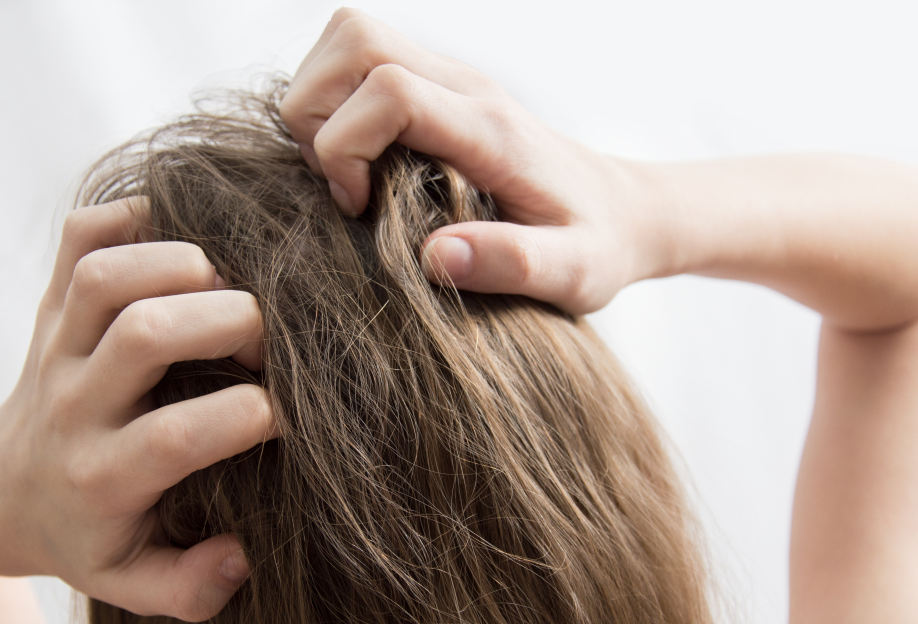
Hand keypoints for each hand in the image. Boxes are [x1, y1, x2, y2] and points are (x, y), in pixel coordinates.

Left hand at [0, 199, 274, 621]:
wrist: (0, 488)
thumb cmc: (82, 531)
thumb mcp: (128, 582)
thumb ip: (188, 589)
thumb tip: (241, 555)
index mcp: (101, 475)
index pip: (180, 436)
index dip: (255, 414)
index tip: (287, 416)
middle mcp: (75, 403)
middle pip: (146, 332)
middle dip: (231, 319)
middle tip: (266, 339)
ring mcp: (57, 346)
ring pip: (109, 274)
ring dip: (184, 263)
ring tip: (225, 286)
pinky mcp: (51, 304)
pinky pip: (79, 237)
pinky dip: (131, 217)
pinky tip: (176, 242)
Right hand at [281, 8, 665, 313]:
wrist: (621, 209)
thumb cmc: (594, 244)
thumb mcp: (572, 273)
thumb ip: (513, 264)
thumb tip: (434, 257)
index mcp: (490, 129)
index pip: (390, 90)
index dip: (345, 145)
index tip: (357, 206)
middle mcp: (465, 87)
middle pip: (353, 41)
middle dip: (314, 113)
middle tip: (339, 183)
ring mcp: (450, 80)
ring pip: (348, 39)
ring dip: (318, 102)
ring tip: (344, 171)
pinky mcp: (438, 88)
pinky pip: (361, 60)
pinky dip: (335, 102)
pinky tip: (358, 161)